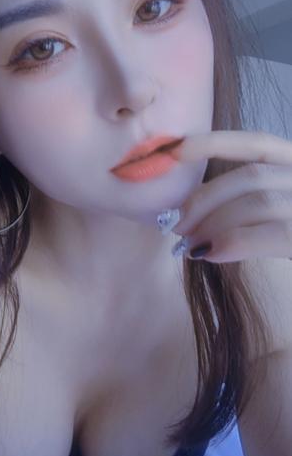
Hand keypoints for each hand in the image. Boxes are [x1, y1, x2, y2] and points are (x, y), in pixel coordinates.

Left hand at [157, 130, 291, 262]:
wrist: (291, 313)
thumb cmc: (288, 259)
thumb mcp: (273, 217)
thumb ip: (244, 203)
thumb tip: (190, 207)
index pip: (259, 142)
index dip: (215, 142)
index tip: (174, 151)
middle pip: (250, 175)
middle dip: (204, 197)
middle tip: (175, 224)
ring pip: (257, 201)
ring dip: (213, 222)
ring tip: (189, 245)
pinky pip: (274, 233)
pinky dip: (234, 241)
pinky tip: (210, 254)